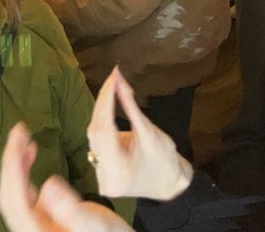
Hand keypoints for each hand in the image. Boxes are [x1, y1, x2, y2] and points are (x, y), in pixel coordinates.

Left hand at [0, 124, 133, 231]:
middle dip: (11, 162)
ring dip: (16, 164)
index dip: (13, 170)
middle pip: (9, 196)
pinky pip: (24, 191)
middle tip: (19, 132)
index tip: (19, 142)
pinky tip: (30, 154)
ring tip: (24, 139)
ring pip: (14, 192)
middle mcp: (31, 229)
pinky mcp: (41, 216)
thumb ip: (71, 209)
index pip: (15, 200)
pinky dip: (23, 170)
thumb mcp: (93, 224)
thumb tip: (48, 184)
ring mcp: (35, 222)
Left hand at [86, 68, 191, 201]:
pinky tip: (108, 107)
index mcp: (118, 170)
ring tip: (111, 89)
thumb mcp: (150, 133)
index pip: (105, 129)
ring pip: (94, 136)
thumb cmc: (166, 161)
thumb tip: (119, 82)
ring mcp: (100, 177)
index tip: (113, 78)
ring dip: (101, 111)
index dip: (107, 100)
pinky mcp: (100, 172)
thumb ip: (131, 108)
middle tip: (113, 78)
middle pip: (96, 132)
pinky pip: (97, 142)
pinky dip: (102, 123)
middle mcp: (104, 176)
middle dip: (103, 103)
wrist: (170, 185)